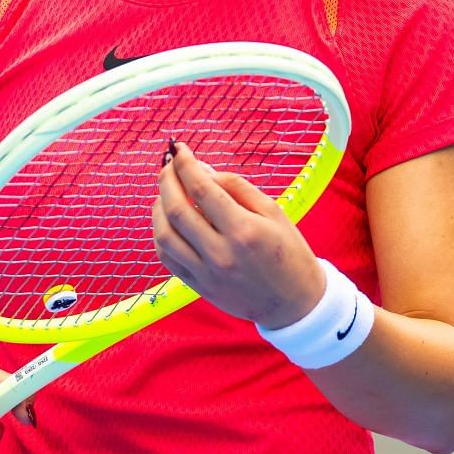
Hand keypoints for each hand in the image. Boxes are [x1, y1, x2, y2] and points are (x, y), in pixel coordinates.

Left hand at [152, 141, 325, 327]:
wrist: (295, 304)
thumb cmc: (289, 253)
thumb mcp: (273, 212)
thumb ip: (237, 187)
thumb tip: (201, 171)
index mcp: (244, 231)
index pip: (202, 189)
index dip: (185, 165)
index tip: (178, 149)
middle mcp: (221, 253)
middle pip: (177, 210)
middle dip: (167, 180)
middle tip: (168, 165)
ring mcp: (206, 273)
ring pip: (164, 235)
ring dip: (158, 208)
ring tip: (166, 192)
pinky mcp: (199, 287)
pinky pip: (167, 258)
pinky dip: (160, 234)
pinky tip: (167, 220)